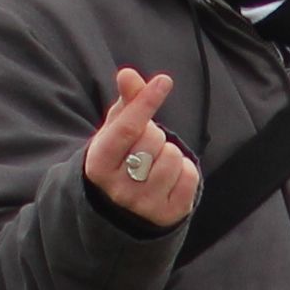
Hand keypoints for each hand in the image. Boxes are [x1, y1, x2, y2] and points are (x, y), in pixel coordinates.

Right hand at [80, 67, 197, 230]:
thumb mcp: (116, 130)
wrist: (123, 208)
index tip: (163, 81)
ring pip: (173, 157)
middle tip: (144, 147)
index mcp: (98, 165)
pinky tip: (170, 178)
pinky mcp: (168, 215)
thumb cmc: (121, 158)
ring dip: (170, 153)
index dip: (146, 102)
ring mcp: (143, 205)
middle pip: (153, 139)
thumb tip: (128, 74)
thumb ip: (126, 102)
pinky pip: (190, 177)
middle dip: (154, 135)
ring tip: (156, 162)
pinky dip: (185, 171)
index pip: (126, 128)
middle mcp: (118, 189)